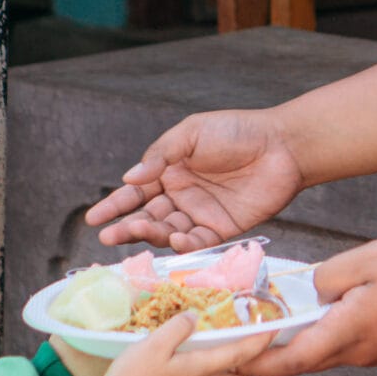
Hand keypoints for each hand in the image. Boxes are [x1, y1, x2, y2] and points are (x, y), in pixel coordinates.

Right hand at [85, 110, 304, 251]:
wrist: (283, 146)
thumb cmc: (237, 131)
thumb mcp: (193, 133)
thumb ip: (161, 155)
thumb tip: (129, 178)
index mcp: (169, 170)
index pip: (135, 192)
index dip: (114, 206)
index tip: (94, 219)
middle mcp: (181, 195)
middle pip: (147, 216)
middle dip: (126, 227)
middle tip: (108, 237)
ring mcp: (200, 213)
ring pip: (168, 231)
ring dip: (152, 235)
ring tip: (140, 231)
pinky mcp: (222, 229)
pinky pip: (197, 242)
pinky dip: (185, 244)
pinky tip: (177, 238)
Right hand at [101, 313, 274, 375]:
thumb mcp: (153, 345)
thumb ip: (176, 329)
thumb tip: (193, 319)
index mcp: (198, 371)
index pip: (237, 356)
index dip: (257, 343)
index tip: (272, 332)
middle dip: (245, 368)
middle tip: (247, 352)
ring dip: (218, 374)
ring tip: (208, 355)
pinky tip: (178, 371)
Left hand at [242, 236, 376, 375]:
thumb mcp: (370, 259)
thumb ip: (330, 275)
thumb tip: (309, 290)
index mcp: (347, 332)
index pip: (290, 360)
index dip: (256, 363)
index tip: (231, 361)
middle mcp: (358, 353)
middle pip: (303, 362)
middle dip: (270, 358)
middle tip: (244, 345)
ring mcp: (375, 355)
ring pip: (327, 354)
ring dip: (300, 345)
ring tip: (281, 323)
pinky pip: (349, 347)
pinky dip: (328, 337)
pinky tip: (330, 314)